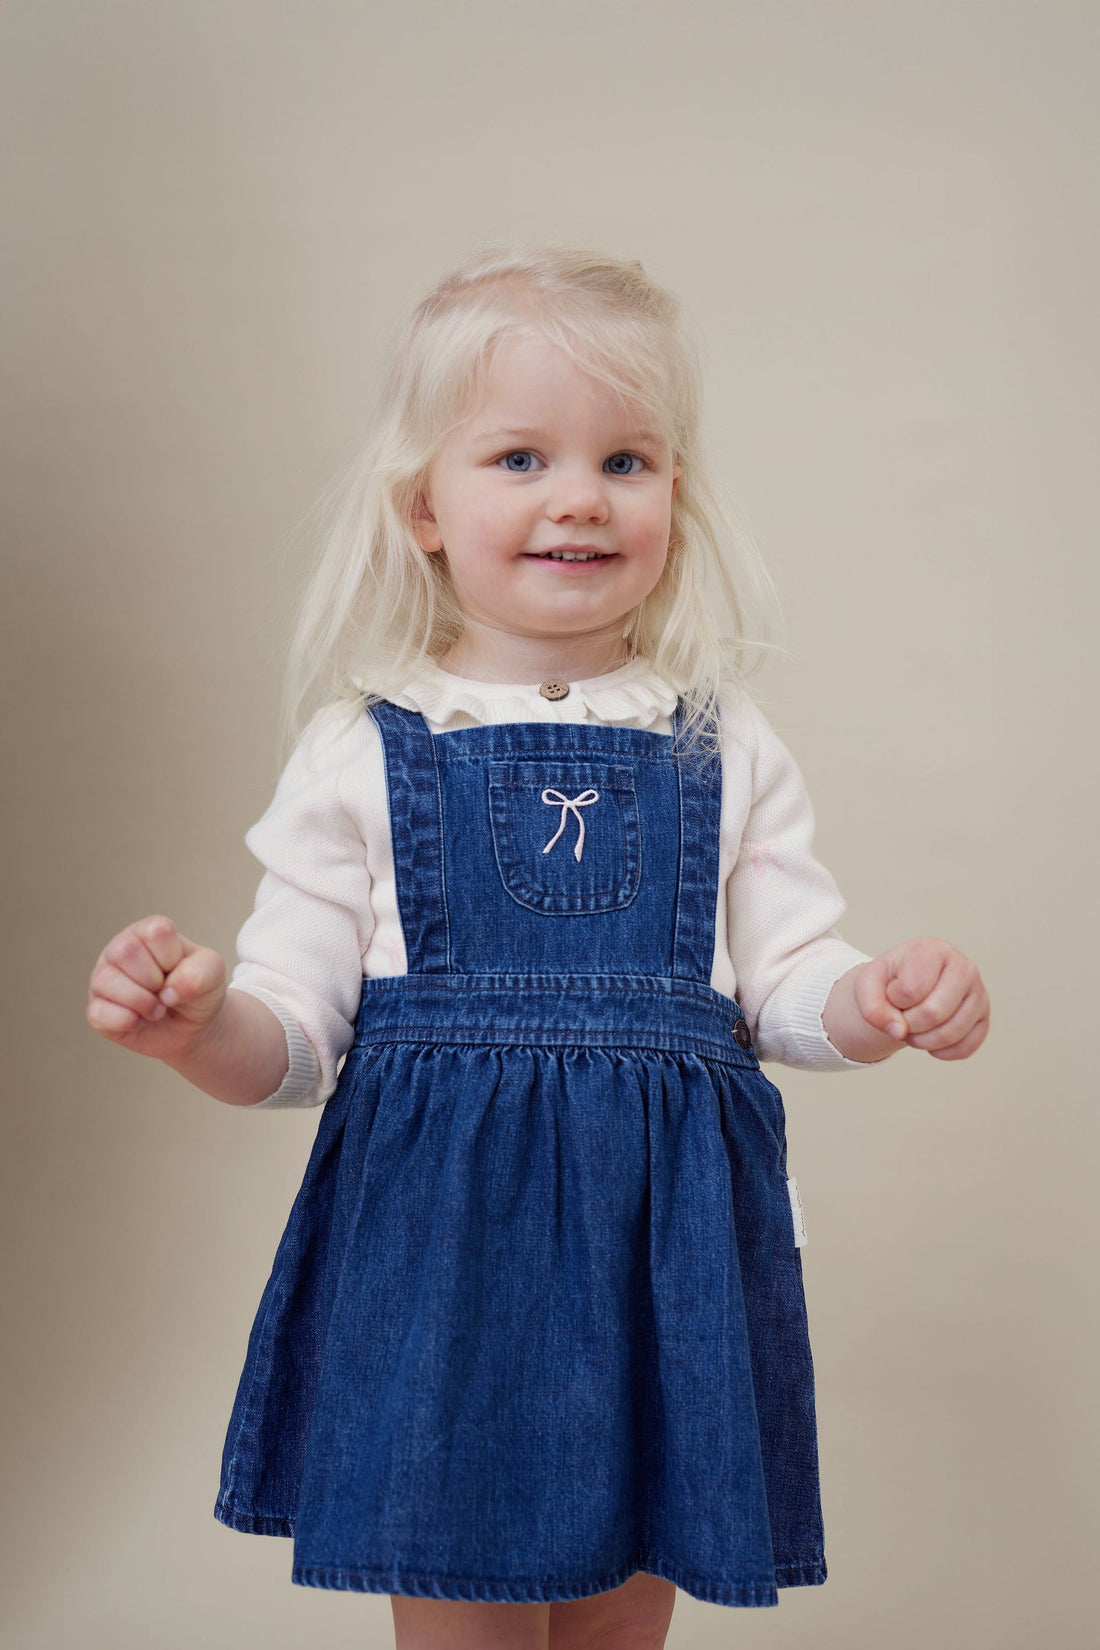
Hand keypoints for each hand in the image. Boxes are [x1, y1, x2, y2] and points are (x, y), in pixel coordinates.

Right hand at [86, 914, 227, 1062]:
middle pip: (125, 952)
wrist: (193, 1027)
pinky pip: (100, 1013)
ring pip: (106, 980)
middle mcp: (121, 949)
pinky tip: (140, 1021)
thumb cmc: (198, 990)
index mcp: (149, 932)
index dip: (173, 957)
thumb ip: (201, 973)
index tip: (178, 968)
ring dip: (142, 1002)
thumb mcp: (213, 974)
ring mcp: (104, 979)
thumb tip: (169, 991)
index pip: (156, 932)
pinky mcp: (97, 1010)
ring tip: (157, 1009)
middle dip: (155, 980)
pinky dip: (127, 1022)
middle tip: (166, 991)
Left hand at [854, 936, 989, 1060]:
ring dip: (922, 1041)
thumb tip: (898, 1031)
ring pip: (951, 1033)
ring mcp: (979, 993)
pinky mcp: (984, 1018)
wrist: (907, 986)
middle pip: (934, 1013)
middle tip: (902, 1017)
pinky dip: (941, 1052)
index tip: (893, 992)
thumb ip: (872, 1007)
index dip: (893, 1000)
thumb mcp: (868, 986)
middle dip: (909, 1024)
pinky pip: (965, 1048)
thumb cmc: (890, 980)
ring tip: (913, 1027)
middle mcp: (964, 967)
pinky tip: (930, 1039)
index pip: (911, 990)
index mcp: (934, 950)